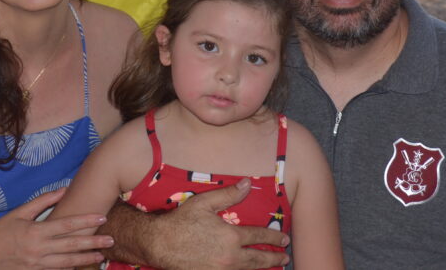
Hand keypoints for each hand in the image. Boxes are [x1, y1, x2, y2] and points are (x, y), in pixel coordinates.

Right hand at [0, 188, 113, 268]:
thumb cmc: (2, 229)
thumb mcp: (21, 211)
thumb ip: (43, 201)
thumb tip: (64, 189)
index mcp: (36, 231)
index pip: (66, 225)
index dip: (85, 221)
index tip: (101, 217)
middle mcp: (38, 249)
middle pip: (71, 246)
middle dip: (93, 243)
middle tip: (111, 239)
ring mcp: (36, 265)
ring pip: (67, 263)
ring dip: (85, 259)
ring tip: (101, 256)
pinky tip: (80, 267)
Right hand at [151, 179, 288, 269]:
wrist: (160, 244)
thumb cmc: (181, 222)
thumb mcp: (204, 203)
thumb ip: (229, 195)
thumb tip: (248, 183)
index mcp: (231, 237)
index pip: (260, 237)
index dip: (274, 238)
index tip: (284, 239)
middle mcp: (231, 257)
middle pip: (259, 259)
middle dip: (274, 258)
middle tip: (285, 257)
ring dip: (262, 269)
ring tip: (272, 267)